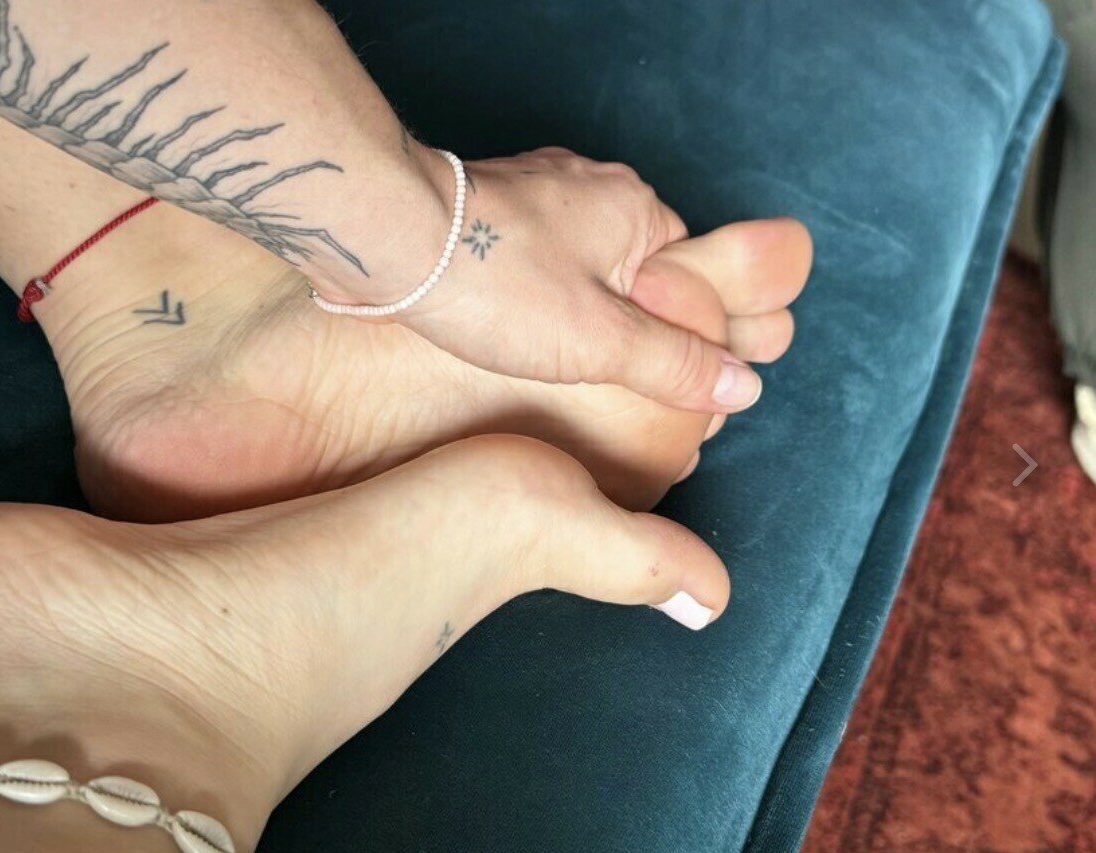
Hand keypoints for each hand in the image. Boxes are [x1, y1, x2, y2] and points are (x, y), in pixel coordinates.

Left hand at [368, 146, 812, 412]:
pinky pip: (537, 260)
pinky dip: (537, 297)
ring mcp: (538, 193)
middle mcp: (594, 188)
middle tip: (603, 380)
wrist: (387, 240)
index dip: (685, 338)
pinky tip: (514, 333)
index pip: (692, 281)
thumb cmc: (494, 286)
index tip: (664, 384)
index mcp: (638, 209)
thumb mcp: (601, 341)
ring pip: (584, 268)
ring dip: (578, 314)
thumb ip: (676, 364)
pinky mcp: (490, 212)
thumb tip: (745, 386)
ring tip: (552, 362)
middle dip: (628, 327)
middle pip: (637, 274)